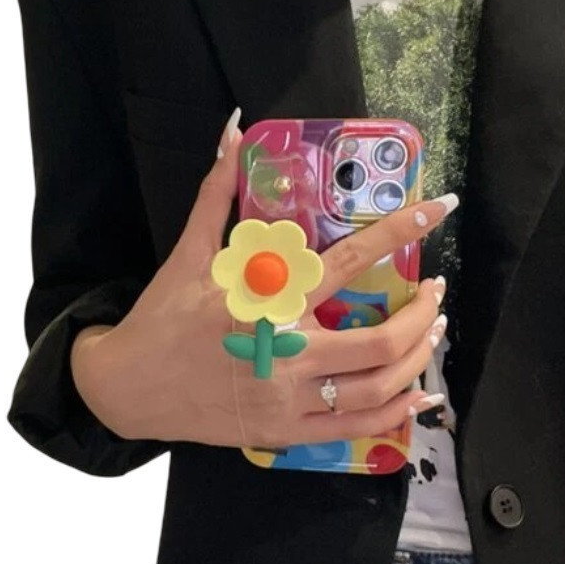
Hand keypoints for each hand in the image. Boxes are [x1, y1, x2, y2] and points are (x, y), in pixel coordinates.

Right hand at [71, 109, 457, 448]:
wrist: (127, 388)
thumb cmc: (162, 318)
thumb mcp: (188, 253)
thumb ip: (217, 193)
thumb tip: (232, 130)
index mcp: (266, 302)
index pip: (349, 262)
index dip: (400, 231)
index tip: (437, 209)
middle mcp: (285, 353)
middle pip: (381, 339)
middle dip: (423, 312)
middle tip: (436, 291)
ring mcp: (288, 401)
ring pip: (377, 387)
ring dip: (418, 358)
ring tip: (433, 331)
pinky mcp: (286, 433)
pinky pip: (357, 429)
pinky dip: (397, 413)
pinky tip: (420, 395)